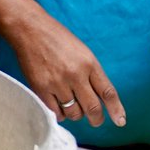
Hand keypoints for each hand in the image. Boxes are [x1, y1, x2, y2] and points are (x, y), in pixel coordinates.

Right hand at [6, 11, 125, 128]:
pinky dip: (59, 113)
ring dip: (75, 113)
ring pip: (74, 113)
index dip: (116, 110)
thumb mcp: (81, 51)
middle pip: (93, 108)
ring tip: (71, 105)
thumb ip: (91, 73)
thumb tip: (100, 98)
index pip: (107, 92)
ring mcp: (57, 82)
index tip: (120, 122)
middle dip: (96, 119)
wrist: (29, 28)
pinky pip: (55, 112)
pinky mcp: (41, 87)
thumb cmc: (56, 38)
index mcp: (88, 63)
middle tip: (95, 120)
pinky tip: (58, 106)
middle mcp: (75, 74)